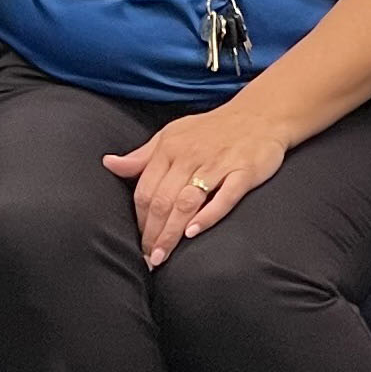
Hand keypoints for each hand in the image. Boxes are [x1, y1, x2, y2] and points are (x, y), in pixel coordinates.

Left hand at [103, 100, 291, 268]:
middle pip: (163, 200)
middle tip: (150, 258)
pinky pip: (224, 197)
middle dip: (153, 233)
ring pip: (187, 202)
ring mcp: (218, 164)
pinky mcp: (244, 172)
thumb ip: (142, 156)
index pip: (145, 190)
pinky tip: (194, 233)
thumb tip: (109, 164)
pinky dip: (208, 216)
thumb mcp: (172, 135)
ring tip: (163, 256)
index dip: (139, 219)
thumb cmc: (213, 129)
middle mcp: (191, 156)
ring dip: (172, 232)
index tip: (139, 241)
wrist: (261, 114)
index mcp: (170, 149)